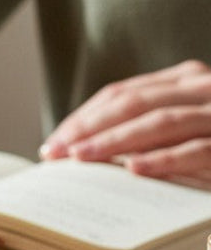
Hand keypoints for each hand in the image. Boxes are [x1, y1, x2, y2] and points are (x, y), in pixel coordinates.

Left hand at [40, 60, 210, 185]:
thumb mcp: (186, 127)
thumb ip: (148, 128)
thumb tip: (85, 150)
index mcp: (185, 80)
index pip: (120, 94)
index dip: (83, 118)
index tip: (53, 143)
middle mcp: (203, 88)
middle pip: (132, 104)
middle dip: (89, 129)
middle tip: (56, 154)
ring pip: (160, 122)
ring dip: (115, 142)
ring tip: (81, 159)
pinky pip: (199, 149)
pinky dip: (164, 159)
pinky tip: (134, 169)